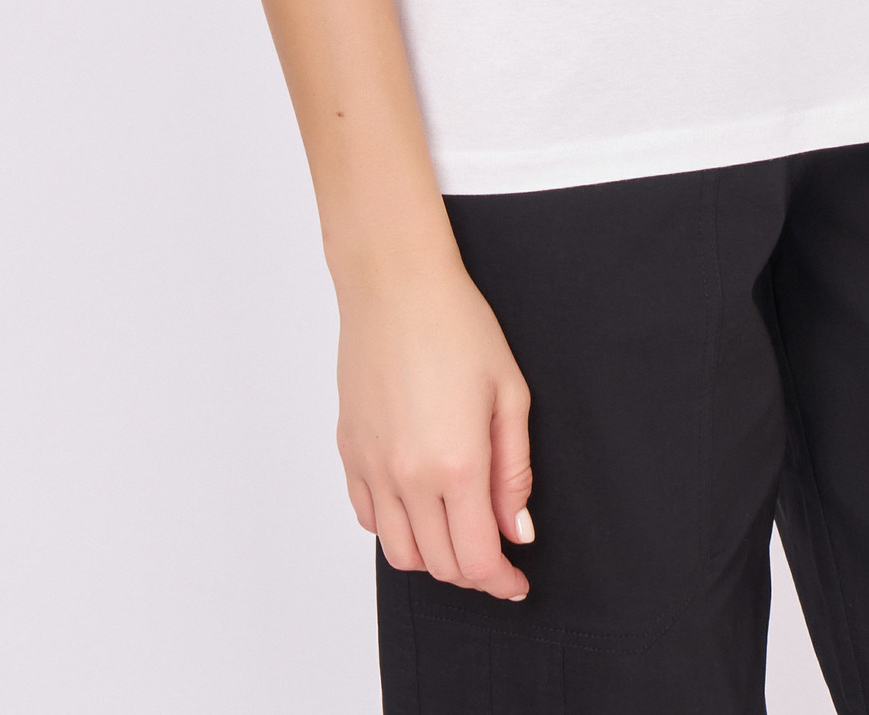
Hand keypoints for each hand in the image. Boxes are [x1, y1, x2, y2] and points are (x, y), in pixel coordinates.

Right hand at [334, 246, 534, 598]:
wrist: (396, 286)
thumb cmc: (457, 326)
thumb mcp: (509, 393)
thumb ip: (515, 471)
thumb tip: (518, 530)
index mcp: (456, 465)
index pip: (477, 559)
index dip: (501, 582)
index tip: (517, 582)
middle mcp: (408, 477)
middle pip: (440, 564)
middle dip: (474, 573)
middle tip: (498, 558)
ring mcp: (372, 467)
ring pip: (400, 552)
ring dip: (434, 558)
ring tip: (460, 533)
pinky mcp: (350, 452)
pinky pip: (369, 518)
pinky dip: (397, 528)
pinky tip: (420, 506)